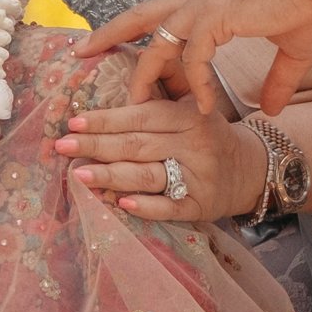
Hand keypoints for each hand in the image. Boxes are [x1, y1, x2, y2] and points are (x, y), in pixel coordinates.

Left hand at [55, 87, 265, 225]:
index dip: (105, 120)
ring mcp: (198, 177)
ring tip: (80, 175)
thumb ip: (153, 104)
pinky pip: (169, 207)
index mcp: (188, 116)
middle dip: (97, 146)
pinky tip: (121, 204)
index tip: (73, 123)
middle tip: (62, 146)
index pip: (140, 116)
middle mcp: (194, 145)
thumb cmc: (205, 137)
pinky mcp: (200, 205)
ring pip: (148, 175)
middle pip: (137, 145)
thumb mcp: (188, 110)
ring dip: (111, 176)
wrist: (250, 169)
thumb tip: (101, 108)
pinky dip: (145, 206)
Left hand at [80, 0, 311, 116]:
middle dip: (109, 34)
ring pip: (158, 42)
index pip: (161, 15)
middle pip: (141, 16)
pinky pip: (194, 58)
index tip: (114, 48)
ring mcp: (206, 6)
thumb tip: (271, 111)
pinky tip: (203, 106)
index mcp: (211, 2)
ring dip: (144, 75)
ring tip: (133, 105)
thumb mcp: (292, 53)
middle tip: (80, 51)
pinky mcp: (218, 16)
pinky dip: (195, 84)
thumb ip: (276, 81)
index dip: (136, 31)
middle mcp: (201, 0)